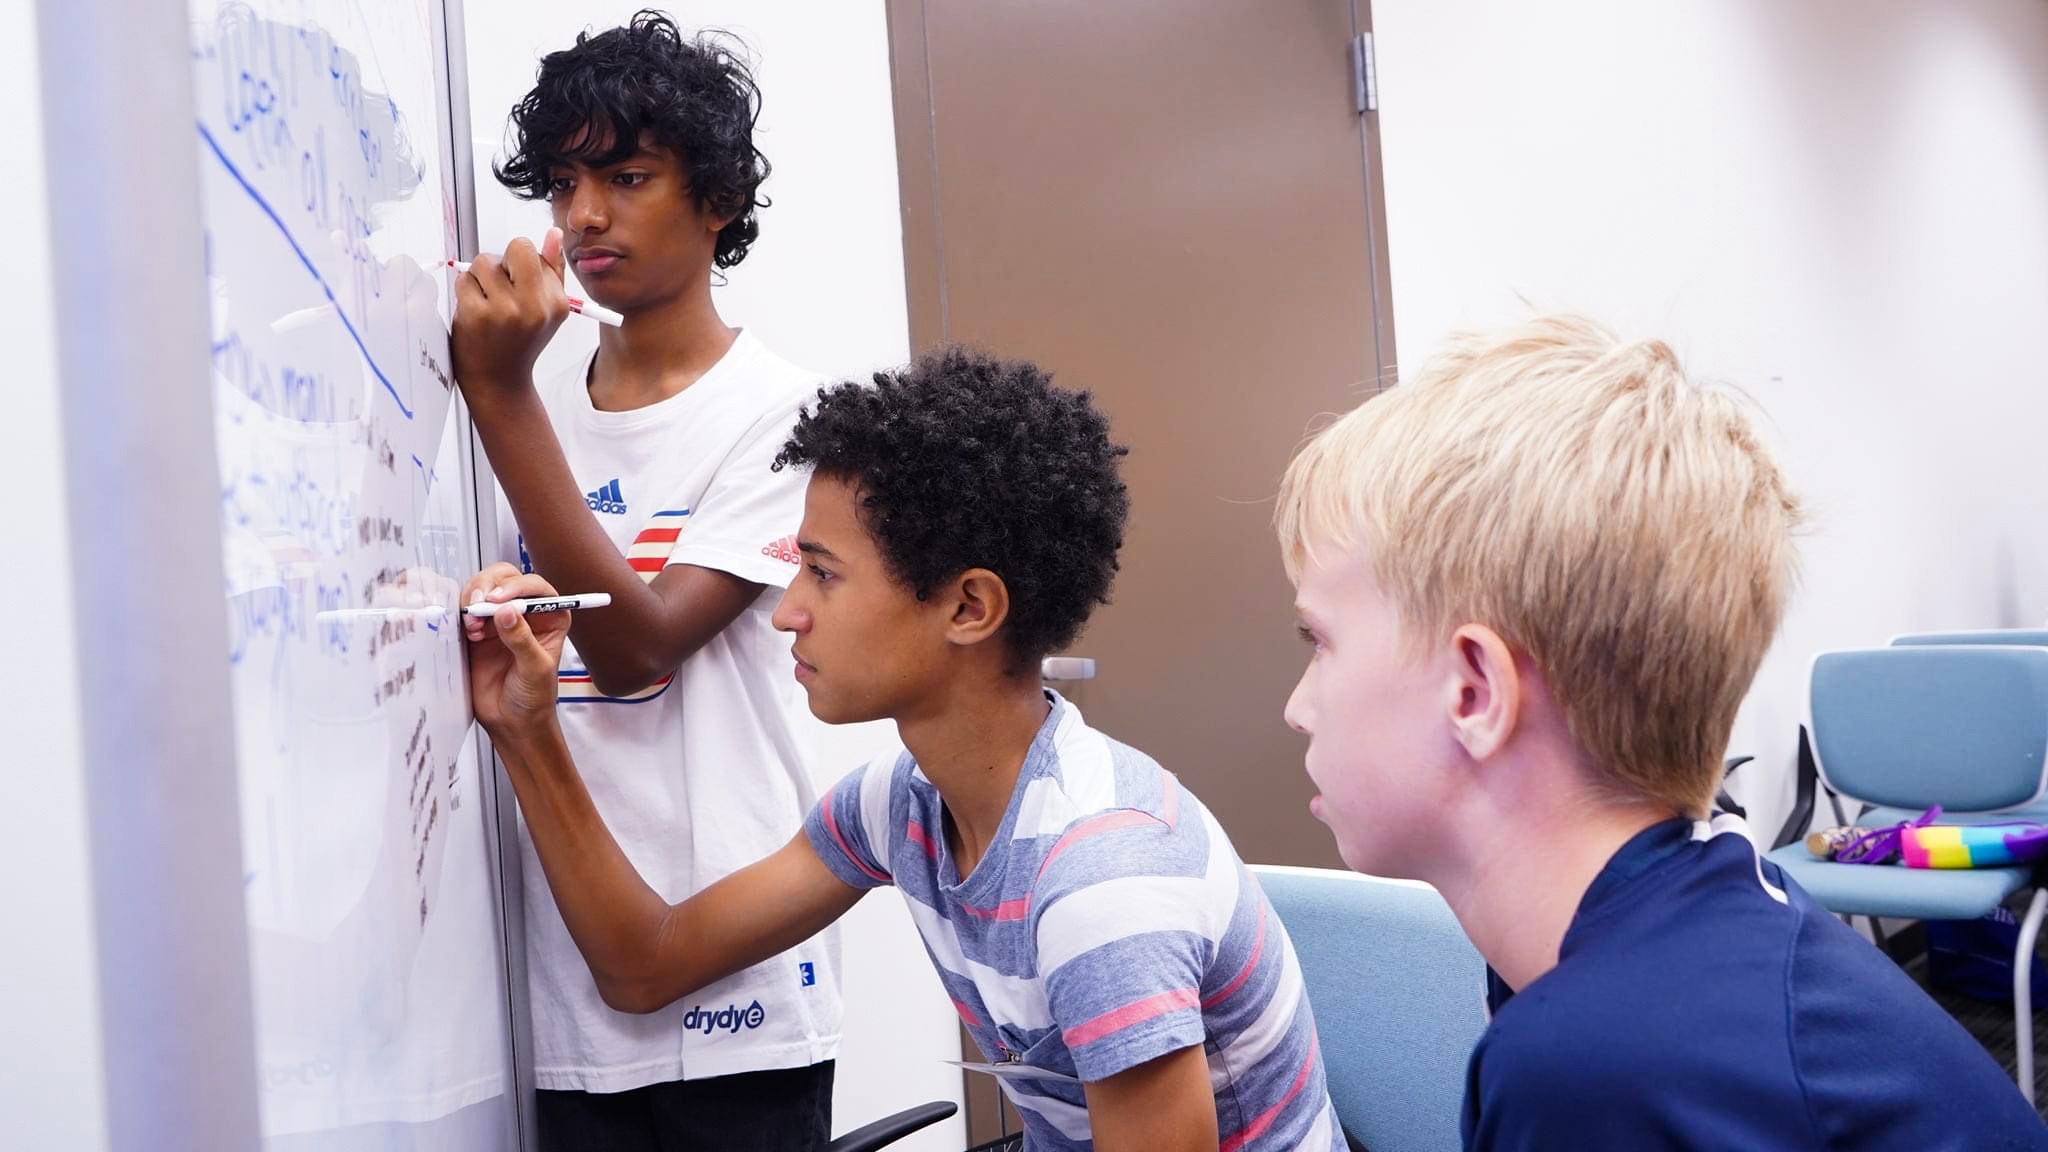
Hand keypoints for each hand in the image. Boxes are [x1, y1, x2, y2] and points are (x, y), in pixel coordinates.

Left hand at [450, 229, 570, 408]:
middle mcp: (535, 307)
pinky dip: (465, 292)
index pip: (532, 250)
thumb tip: (554, 234)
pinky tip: (475, 312)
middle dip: (502, 262)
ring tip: (486, 302)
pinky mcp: (477, 316)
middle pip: (514, 248)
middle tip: (500, 289)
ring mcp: (505, 311)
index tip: (518, 286)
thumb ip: (552, 270)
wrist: (499, 380)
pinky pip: (464, 280)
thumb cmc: (522, 341)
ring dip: (479, 278)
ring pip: (483, 263)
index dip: (519, 264)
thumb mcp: (548, 309)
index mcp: (556, 302)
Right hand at [464, 564, 570, 741]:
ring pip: (482, 590)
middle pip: (505, 579)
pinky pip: (466, 610)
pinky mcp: (477, 631)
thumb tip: (507, 611)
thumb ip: (522, 640)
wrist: (511, 722)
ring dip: (473, 599)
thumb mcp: (535, 668)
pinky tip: (468, 631)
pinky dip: (462, 614)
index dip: (517, 587)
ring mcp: (499, 620)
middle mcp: (525, 613)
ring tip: (473, 622)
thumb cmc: (534, 698)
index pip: (535, 588)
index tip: (500, 600)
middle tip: (480, 604)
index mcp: (550, 617)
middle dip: (489, 586)